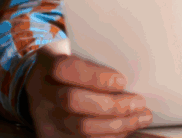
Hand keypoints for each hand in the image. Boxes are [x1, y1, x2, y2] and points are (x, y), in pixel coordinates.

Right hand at [24, 43, 152, 137]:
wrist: (43, 84)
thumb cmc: (70, 65)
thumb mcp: (76, 51)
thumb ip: (96, 58)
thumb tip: (132, 74)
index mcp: (46, 62)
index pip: (65, 68)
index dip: (94, 76)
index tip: (122, 80)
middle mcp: (41, 90)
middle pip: (72, 101)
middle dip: (112, 105)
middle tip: (138, 102)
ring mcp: (44, 116)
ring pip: (80, 127)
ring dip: (118, 124)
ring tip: (141, 116)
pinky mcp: (52, 135)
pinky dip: (111, 136)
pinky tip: (127, 128)